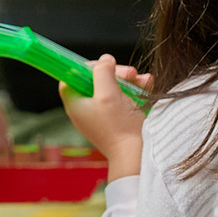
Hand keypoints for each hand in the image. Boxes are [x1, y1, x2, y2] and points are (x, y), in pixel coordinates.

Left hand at [61, 55, 146, 178]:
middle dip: (114, 73)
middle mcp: (85, 110)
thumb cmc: (119, 127)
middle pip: (94, 80)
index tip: (102, 65)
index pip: (71, 77)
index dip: (84, 67)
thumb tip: (104, 60)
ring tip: (142, 80)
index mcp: (76, 104)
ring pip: (111, 87)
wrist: (136, 156)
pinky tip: (146, 85)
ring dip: (128, 80)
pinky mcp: (115, 120)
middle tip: (130, 73)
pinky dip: (133, 90)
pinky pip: (121, 98)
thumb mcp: (108, 94)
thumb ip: (102, 72)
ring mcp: (100, 115)